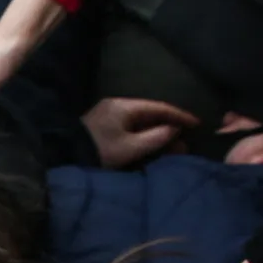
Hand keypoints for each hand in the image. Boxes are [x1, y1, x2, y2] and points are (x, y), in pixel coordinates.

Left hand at [81, 98, 198, 168]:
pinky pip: (131, 128)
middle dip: (169, 128)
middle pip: (150, 114)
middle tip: (186, 141)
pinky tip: (154, 146)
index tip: (197, 124)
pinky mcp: (104, 127)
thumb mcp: (130, 147)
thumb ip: (155, 137)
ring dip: (158, 134)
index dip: (179, 115)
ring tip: (174, 147)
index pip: (159, 107)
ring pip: (141, 122)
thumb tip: (174, 129)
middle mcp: (117, 106)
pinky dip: (145, 136)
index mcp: (123, 106)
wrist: (65, 156)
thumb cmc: (99, 151)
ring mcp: (109, 116)